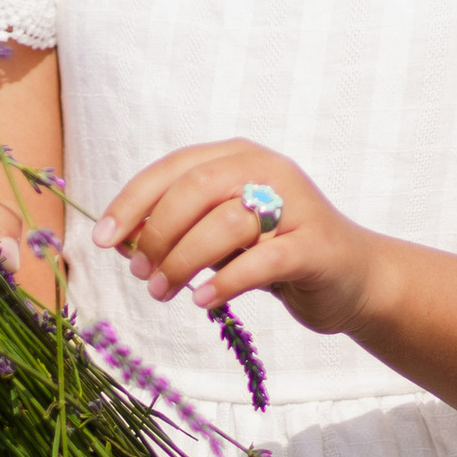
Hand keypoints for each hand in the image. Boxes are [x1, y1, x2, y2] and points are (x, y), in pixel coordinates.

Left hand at [93, 143, 378, 335]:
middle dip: (157, 233)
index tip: (102, 239)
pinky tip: (203, 300)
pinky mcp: (316, 246)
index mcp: (238, 156)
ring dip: (183, 261)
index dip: (132, 202)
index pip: (173, 168)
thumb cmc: (274, 254)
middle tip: (141, 273)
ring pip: (225, 223)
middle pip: (196, 188)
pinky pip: (262, 261)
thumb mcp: (221, 236)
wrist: (354, 279)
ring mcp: (296, 205)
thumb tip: (119, 241)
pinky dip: (225, 281)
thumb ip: (179, 230)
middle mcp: (267, 169)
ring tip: (163, 292)